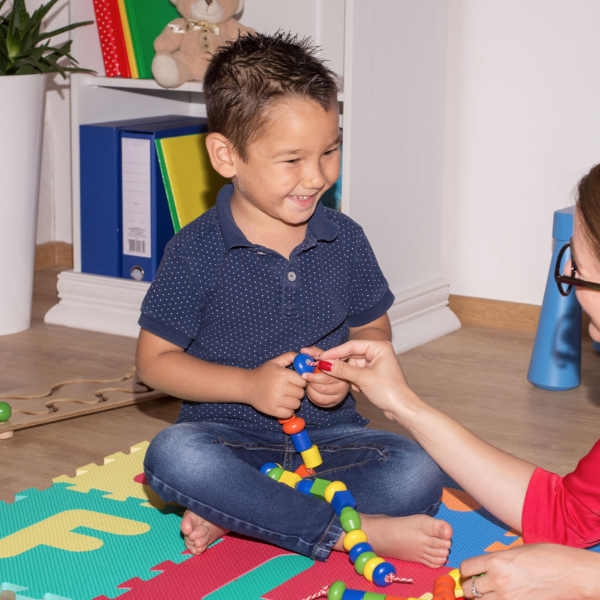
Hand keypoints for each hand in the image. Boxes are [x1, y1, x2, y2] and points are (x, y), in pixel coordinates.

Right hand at [244, 352, 306, 418]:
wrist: (247, 386)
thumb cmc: (263, 373)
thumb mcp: (275, 361)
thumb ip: (290, 356)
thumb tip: (304, 357)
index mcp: (282, 374)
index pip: (303, 381)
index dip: (301, 382)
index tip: (295, 382)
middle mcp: (280, 387)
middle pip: (300, 393)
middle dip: (297, 392)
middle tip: (290, 390)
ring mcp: (276, 400)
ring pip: (296, 404)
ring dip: (293, 401)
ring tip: (286, 397)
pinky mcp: (272, 410)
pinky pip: (289, 413)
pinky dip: (288, 411)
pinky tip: (283, 405)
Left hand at [300, 346, 350, 407]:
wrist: (331, 379)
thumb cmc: (324, 366)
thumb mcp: (321, 357)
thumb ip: (312, 352)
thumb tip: (303, 351)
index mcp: (342, 369)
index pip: (328, 374)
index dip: (313, 375)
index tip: (304, 374)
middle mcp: (344, 383)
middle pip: (323, 385)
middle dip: (311, 382)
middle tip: (305, 378)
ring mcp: (341, 394)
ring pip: (321, 394)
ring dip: (311, 389)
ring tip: (308, 384)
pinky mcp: (336, 402)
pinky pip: (321, 402)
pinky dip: (312, 396)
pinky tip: (311, 391)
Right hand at [317, 340, 415, 421]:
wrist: (402, 409)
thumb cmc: (390, 391)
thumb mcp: (363, 379)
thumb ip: (342, 370)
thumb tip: (324, 364)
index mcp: (379, 347)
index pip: (352, 345)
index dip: (335, 352)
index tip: (321, 358)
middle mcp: (378, 352)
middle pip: (351, 355)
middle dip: (341, 365)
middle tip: (324, 369)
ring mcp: (376, 363)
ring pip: (353, 365)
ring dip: (349, 375)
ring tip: (354, 385)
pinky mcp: (374, 373)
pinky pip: (357, 372)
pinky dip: (354, 380)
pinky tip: (359, 388)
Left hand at [460, 544, 599, 599]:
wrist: (573, 574)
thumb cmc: (549, 557)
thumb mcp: (518, 551)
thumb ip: (499, 560)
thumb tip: (486, 567)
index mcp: (496, 560)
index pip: (466, 568)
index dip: (466, 571)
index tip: (470, 573)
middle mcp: (498, 580)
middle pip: (469, 590)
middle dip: (471, 588)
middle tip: (478, 587)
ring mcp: (508, 598)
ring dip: (483, 599)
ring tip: (491, 595)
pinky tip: (503, 599)